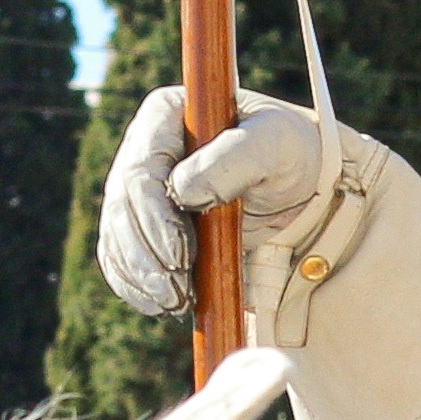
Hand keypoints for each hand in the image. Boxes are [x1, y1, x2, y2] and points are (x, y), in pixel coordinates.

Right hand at [94, 87, 357, 323]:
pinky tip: (159, 304)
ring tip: (174, 303)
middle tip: (176, 292)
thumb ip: (232, 158)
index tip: (180, 256)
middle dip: (146, 255)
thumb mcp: (275, 145)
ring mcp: (140, 190)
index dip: (153, 217)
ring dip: (141, 276)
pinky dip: (136, 285)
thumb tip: (182, 191)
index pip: (141, 170)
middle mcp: (144, 150)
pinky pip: (122, 258)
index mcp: (166, 115)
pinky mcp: (144, 226)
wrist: (303, 189)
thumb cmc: (291, 154)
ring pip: (117, 237)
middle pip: (122, 208)